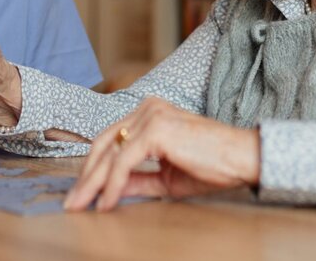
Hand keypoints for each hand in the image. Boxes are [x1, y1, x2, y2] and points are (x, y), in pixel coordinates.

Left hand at [63, 97, 259, 211]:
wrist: (243, 158)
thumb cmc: (213, 165)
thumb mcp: (166, 176)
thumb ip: (139, 179)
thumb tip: (111, 191)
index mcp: (150, 112)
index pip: (111, 139)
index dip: (94, 167)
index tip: (83, 192)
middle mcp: (147, 108)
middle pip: (104, 144)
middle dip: (86, 177)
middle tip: (72, 203)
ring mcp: (150, 115)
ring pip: (109, 154)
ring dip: (93, 183)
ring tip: (82, 206)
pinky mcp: (155, 130)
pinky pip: (123, 162)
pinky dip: (112, 185)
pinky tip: (106, 202)